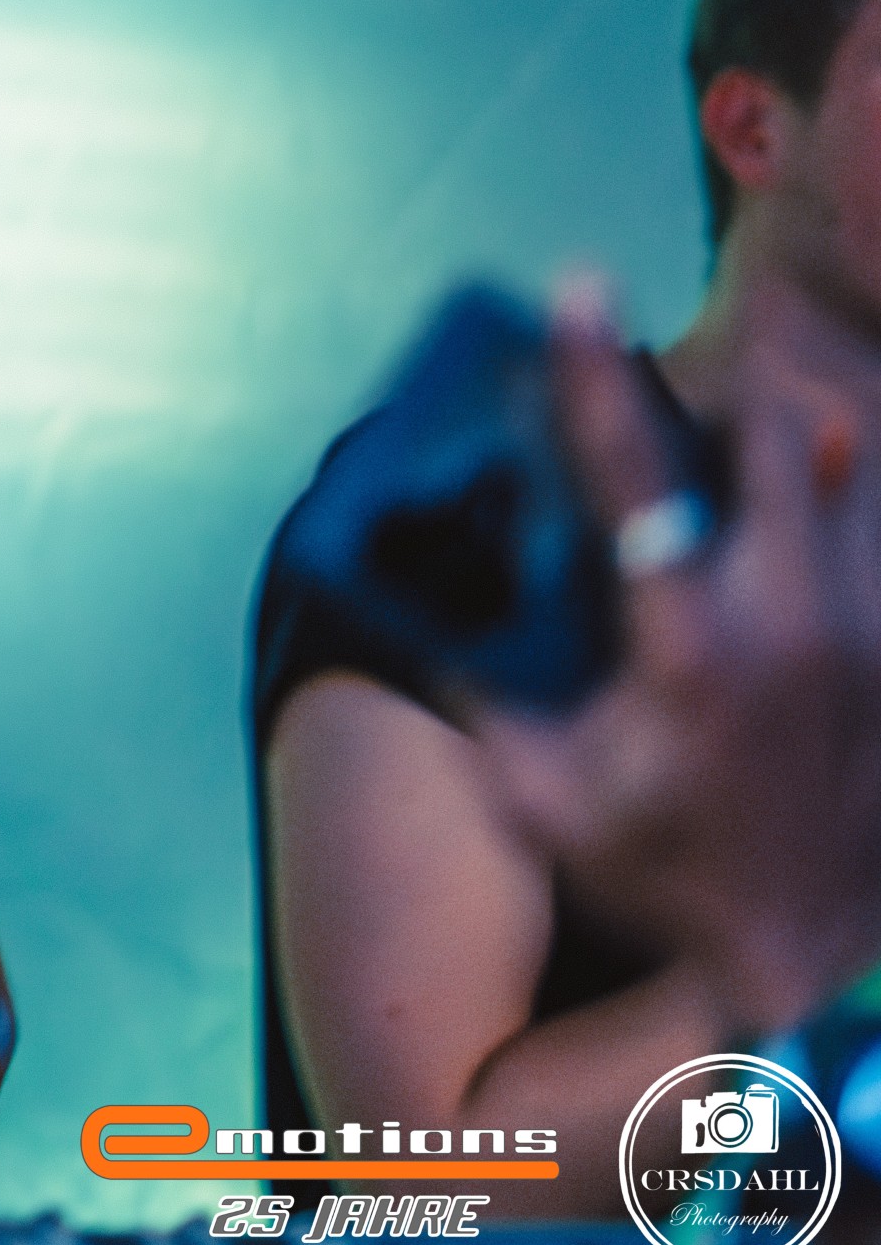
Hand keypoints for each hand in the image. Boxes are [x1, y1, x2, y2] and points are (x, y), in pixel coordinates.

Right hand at [471, 276, 880, 1036]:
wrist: (791, 960)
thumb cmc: (651, 875)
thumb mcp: (538, 793)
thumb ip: (480, 698)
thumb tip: (411, 612)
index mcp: (686, 647)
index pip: (634, 476)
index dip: (597, 371)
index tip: (581, 284)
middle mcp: (789, 624)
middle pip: (782, 439)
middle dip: (736, 379)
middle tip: (698, 350)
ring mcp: (863, 640)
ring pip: (850, 480)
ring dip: (802, 438)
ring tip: (764, 409)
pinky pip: (875, 548)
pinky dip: (840, 513)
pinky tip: (811, 508)